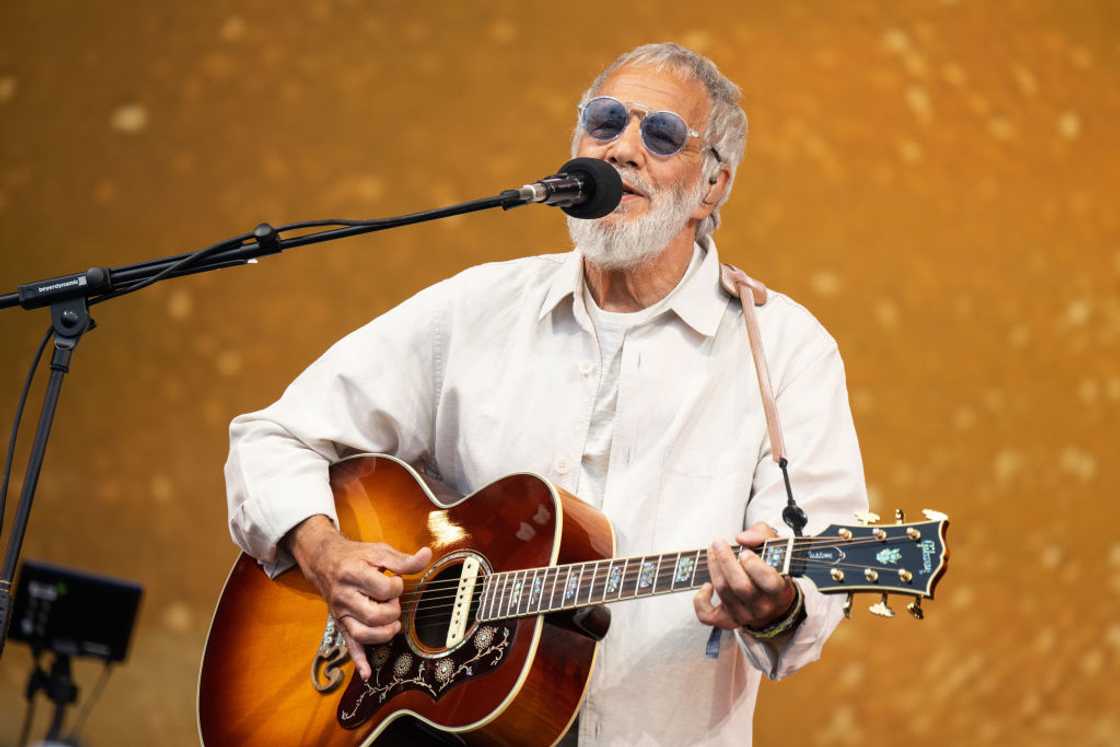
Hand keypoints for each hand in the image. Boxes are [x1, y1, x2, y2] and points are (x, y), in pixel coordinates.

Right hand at [286, 515, 431, 679]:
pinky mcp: (340, 624)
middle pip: (373, 615)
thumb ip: (403, 559)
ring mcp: (341, 613)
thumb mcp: (379, 552)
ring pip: (362, 634)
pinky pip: (349, 645)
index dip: (397, 587)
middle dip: (392, 612)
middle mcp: (344, 596)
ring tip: (393, 625)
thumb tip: (426, 555)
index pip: (383, 589)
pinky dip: (359, 661)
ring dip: (384, 634)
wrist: (324, 561)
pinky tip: (367, 673)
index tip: (397, 582)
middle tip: (393, 603)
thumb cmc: (355, 556)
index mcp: (354, 574)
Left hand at [693, 522, 796, 630]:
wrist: (775, 603)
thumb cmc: (773, 571)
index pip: (768, 582)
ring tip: (712, 551)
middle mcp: (762, 606)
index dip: (754, 566)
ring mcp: (744, 615)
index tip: (745, 552)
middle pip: (740, 586)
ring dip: (714, 568)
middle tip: (719, 543)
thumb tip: (742, 538)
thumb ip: (762, 536)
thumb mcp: (776, 549)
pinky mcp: (728, 620)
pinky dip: (701, 600)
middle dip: (726, 561)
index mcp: (778, 590)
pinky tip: (706, 586)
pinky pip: (707, 616)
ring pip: (724, 592)